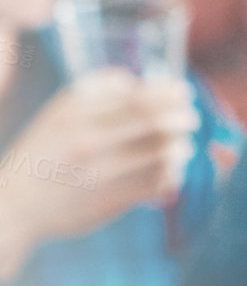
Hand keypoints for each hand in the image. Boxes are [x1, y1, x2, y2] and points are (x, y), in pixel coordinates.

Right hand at [0, 69, 197, 280]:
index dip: (168, 92)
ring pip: (161, 153)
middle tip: (191, 117)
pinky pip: (157, 183)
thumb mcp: (59, 113)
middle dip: (182, 117)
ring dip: (181, 147)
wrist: (14, 205)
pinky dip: (171, 175)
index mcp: (76, 113)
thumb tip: (137, 80)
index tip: (183, 91)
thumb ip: (96, 91)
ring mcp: (100, 171)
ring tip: (183, 145)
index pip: (137, 97)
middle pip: (155, 122)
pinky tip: (171, 171)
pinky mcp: (110, 199)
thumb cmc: (44, 151)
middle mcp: (88, 139)